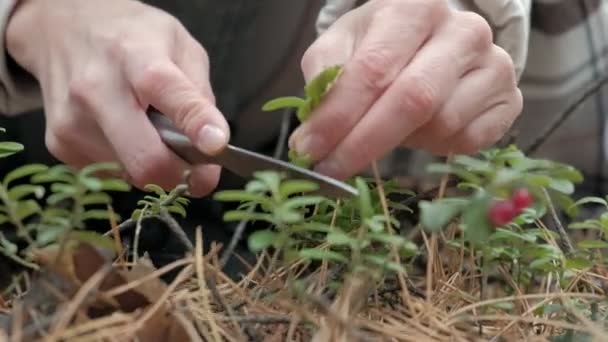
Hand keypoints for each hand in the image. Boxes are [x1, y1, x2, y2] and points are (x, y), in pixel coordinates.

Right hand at [6, 0, 229, 195]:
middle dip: (181, 174)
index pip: (168, 94)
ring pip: (132, 175)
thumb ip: (199, 94)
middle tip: (196, 167)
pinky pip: (112, 174)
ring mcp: (72, 120)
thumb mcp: (179, 46)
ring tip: (148, 130)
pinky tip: (123, 133)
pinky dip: (128, 163)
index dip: (196, 123)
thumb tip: (212, 146)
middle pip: (146, 159)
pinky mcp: (59, 144)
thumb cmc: (132, 38)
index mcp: (137, 56)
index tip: (216, 145)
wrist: (63, 29)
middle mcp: (97, 89)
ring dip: (153, 164)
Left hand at [291, 0, 522, 179]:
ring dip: (404, 140)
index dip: (338, 116)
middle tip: (331, 169)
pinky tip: (422, 129)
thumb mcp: (342, 46)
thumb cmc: (381, 44)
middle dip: (364, 143)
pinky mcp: (510, 99)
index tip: (309, 149)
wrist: (432, 41)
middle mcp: (463, 30)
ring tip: (388, 126)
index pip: (373, 69)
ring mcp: (494, 64)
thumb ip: (325, 75)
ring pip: (442, 124)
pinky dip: (437, 147)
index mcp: (414, 7)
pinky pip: (468, 141)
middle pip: (413, 99)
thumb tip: (316, 122)